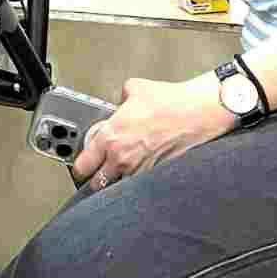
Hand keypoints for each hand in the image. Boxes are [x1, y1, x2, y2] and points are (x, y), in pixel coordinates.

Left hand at [69, 74, 236, 191]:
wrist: (198, 113)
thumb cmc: (171, 103)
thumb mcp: (134, 89)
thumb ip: (119, 98)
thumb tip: (120, 103)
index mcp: (111, 137)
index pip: (82, 164)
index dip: (78, 165)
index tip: (79, 163)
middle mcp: (122, 158)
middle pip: (96, 184)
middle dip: (93, 178)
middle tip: (94, 172)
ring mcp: (140, 170)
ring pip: (117, 188)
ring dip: (115, 182)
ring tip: (117, 172)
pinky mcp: (156, 175)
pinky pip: (138, 185)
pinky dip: (135, 182)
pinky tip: (138, 171)